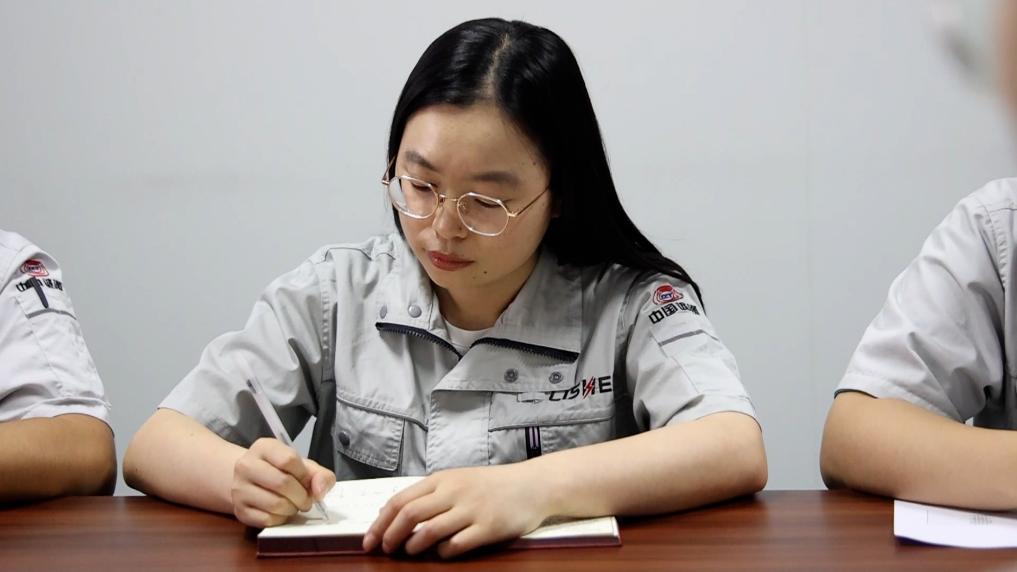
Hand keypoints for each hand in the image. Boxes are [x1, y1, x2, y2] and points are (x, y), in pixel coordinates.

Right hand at [231, 437, 335, 526]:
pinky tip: (281, 512)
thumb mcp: (303, 466)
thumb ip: (320, 475)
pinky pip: (267, 520)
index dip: (304, 475)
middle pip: (282, 483)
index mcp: (264, 447)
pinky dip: (280, 519)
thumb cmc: (282, 472)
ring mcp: (239, 489)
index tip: (307, 481)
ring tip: (293, 505)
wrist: (253, 482)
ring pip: (275, 504)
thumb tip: (320, 491)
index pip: (289, 460)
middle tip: (306, 500)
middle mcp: (246, 465)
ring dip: (292, 508)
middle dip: (301, 496)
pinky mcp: (239, 510)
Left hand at [362, 463, 552, 558]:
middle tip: (384, 550)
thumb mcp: (458, 480)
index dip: (381, 522)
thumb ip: (430, 495)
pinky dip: (443, 553)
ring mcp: (472, 509)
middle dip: (390, 535)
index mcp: (443, 479)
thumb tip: (394, 515)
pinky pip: (457, 544)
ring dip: (413, 545)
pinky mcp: (488, 527)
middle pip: (410, 515)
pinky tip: (441, 554)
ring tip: (409, 552)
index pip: (401, 500)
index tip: (370, 540)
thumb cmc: (492, 485)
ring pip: (429, 530)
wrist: (532, 485)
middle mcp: (454, 492)